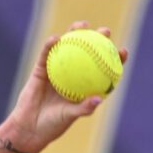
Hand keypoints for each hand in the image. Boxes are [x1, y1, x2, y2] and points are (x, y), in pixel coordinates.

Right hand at [7, 21, 128, 152]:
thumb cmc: (52, 126)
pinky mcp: (41, 69)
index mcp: (84, 88)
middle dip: (98, 39)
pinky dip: (50, 45)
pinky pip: (46, 54)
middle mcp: (73, 76)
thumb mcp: (69, 117)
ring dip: (75, 33)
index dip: (114, 60)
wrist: (29, 127)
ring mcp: (57, 70)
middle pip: (88, 53)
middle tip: (105, 31)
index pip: (103, 71)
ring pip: (68, 48)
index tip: (123, 51)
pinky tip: (55, 38)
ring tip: (82, 25)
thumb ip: (84, 108)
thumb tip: (99, 98)